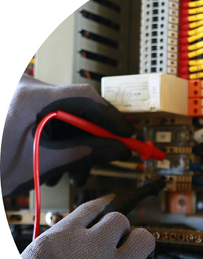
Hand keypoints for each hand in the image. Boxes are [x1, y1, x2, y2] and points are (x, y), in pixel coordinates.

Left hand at [1, 74, 134, 196]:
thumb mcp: (43, 162)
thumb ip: (83, 151)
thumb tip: (116, 147)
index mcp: (27, 96)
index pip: (84, 97)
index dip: (110, 116)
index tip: (126, 132)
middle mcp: (23, 87)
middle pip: (77, 106)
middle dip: (94, 135)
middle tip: (109, 152)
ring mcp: (20, 93)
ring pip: (65, 113)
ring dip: (77, 142)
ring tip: (74, 171)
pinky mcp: (20, 103)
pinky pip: (51, 116)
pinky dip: (61, 138)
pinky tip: (58, 161)